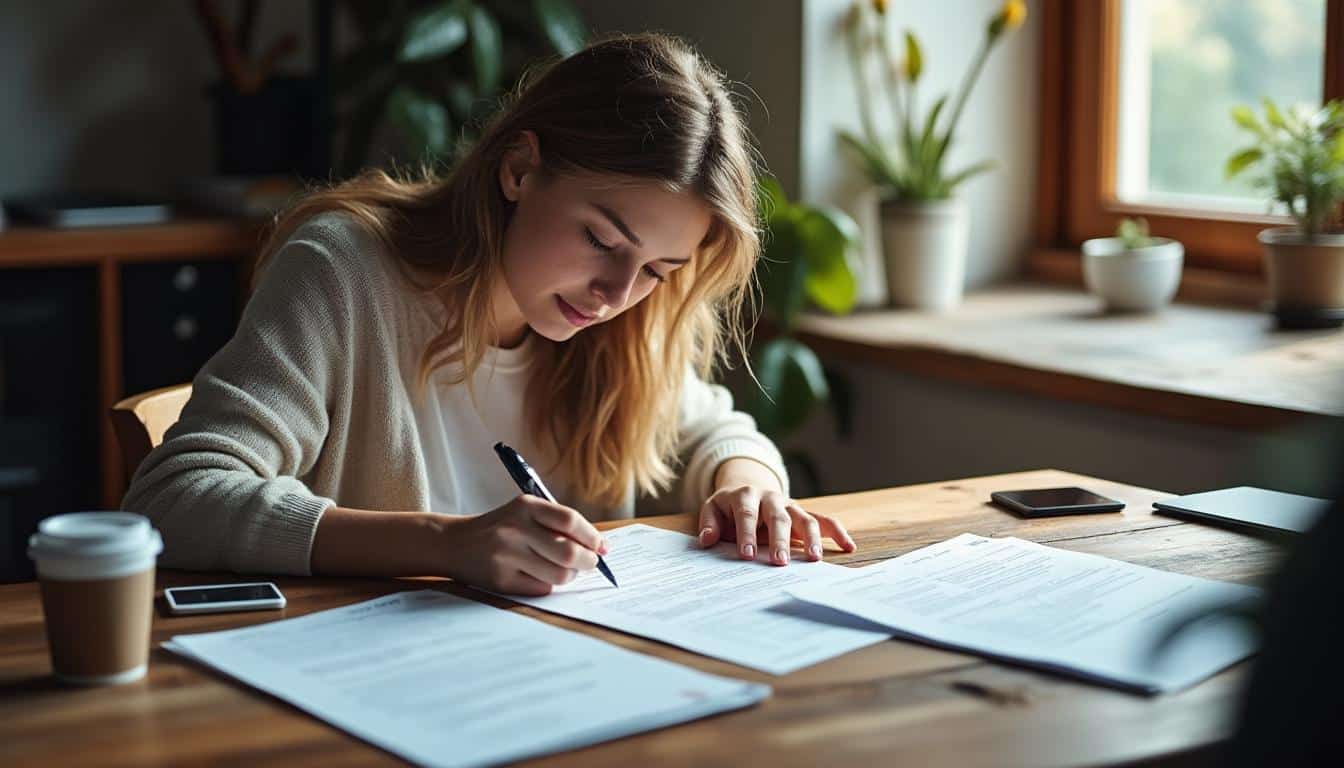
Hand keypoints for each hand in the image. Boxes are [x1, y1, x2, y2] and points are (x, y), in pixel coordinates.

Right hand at [446, 495, 606, 595]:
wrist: (454, 543)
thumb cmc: (500, 527)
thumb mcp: (524, 512)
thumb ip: (558, 524)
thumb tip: (600, 546)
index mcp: (525, 506)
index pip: (570, 521)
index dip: (592, 536)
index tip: (602, 547)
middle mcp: (515, 529)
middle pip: (569, 552)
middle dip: (588, 561)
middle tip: (590, 563)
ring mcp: (506, 556)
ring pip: (559, 575)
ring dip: (570, 575)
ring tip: (565, 570)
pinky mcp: (501, 580)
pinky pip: (542, 588)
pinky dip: (549, 584)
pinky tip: (540, 575)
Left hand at [697, 480, 855, 564]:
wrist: (747, 490)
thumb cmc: (728, 508)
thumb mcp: (713, 510)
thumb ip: (710, 524)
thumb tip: (707, 540)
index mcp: (746, 496)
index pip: (747, 514)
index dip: (746, 534)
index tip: (746, 555)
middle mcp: (772, 498)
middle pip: (779, 517)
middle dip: (780, 540)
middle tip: (779, 562)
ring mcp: (791, 506)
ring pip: (805, 518)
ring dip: (811, 539)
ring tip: (814, 560)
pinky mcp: (804, 514)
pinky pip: (825, 520)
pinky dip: (838, 532)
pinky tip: (848, 547)